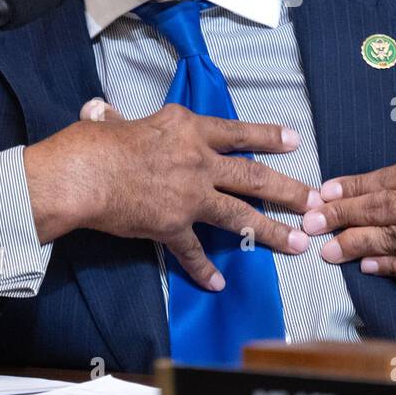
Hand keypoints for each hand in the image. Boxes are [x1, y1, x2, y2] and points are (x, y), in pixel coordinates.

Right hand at [21, 98, 318, 289]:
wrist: (80, 176)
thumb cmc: (92, 144)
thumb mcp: (111, 122)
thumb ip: (114, 119)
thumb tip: (99, 111)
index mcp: (187, 129)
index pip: (237, 132)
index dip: (268, 137)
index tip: (294, 142)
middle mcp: (198, 160)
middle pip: (254, 176)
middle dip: (289, 190)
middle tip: (314, 202)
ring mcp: (190, 195)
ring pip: (240, 214)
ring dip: (271, 231)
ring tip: (296, 243)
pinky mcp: (173, 226)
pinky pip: (194, 252)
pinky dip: (205, 269)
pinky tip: (218, 282)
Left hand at [301, 152, 395, 283]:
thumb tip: (379, 187)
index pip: (385, 179)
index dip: (350, 187)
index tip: (323, 192)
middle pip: (380, 208)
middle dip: (340, 215)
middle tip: (310, 220)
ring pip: (391, 239)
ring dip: (355, 243)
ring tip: (328, 248)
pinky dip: (389, 266)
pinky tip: (367, 264)